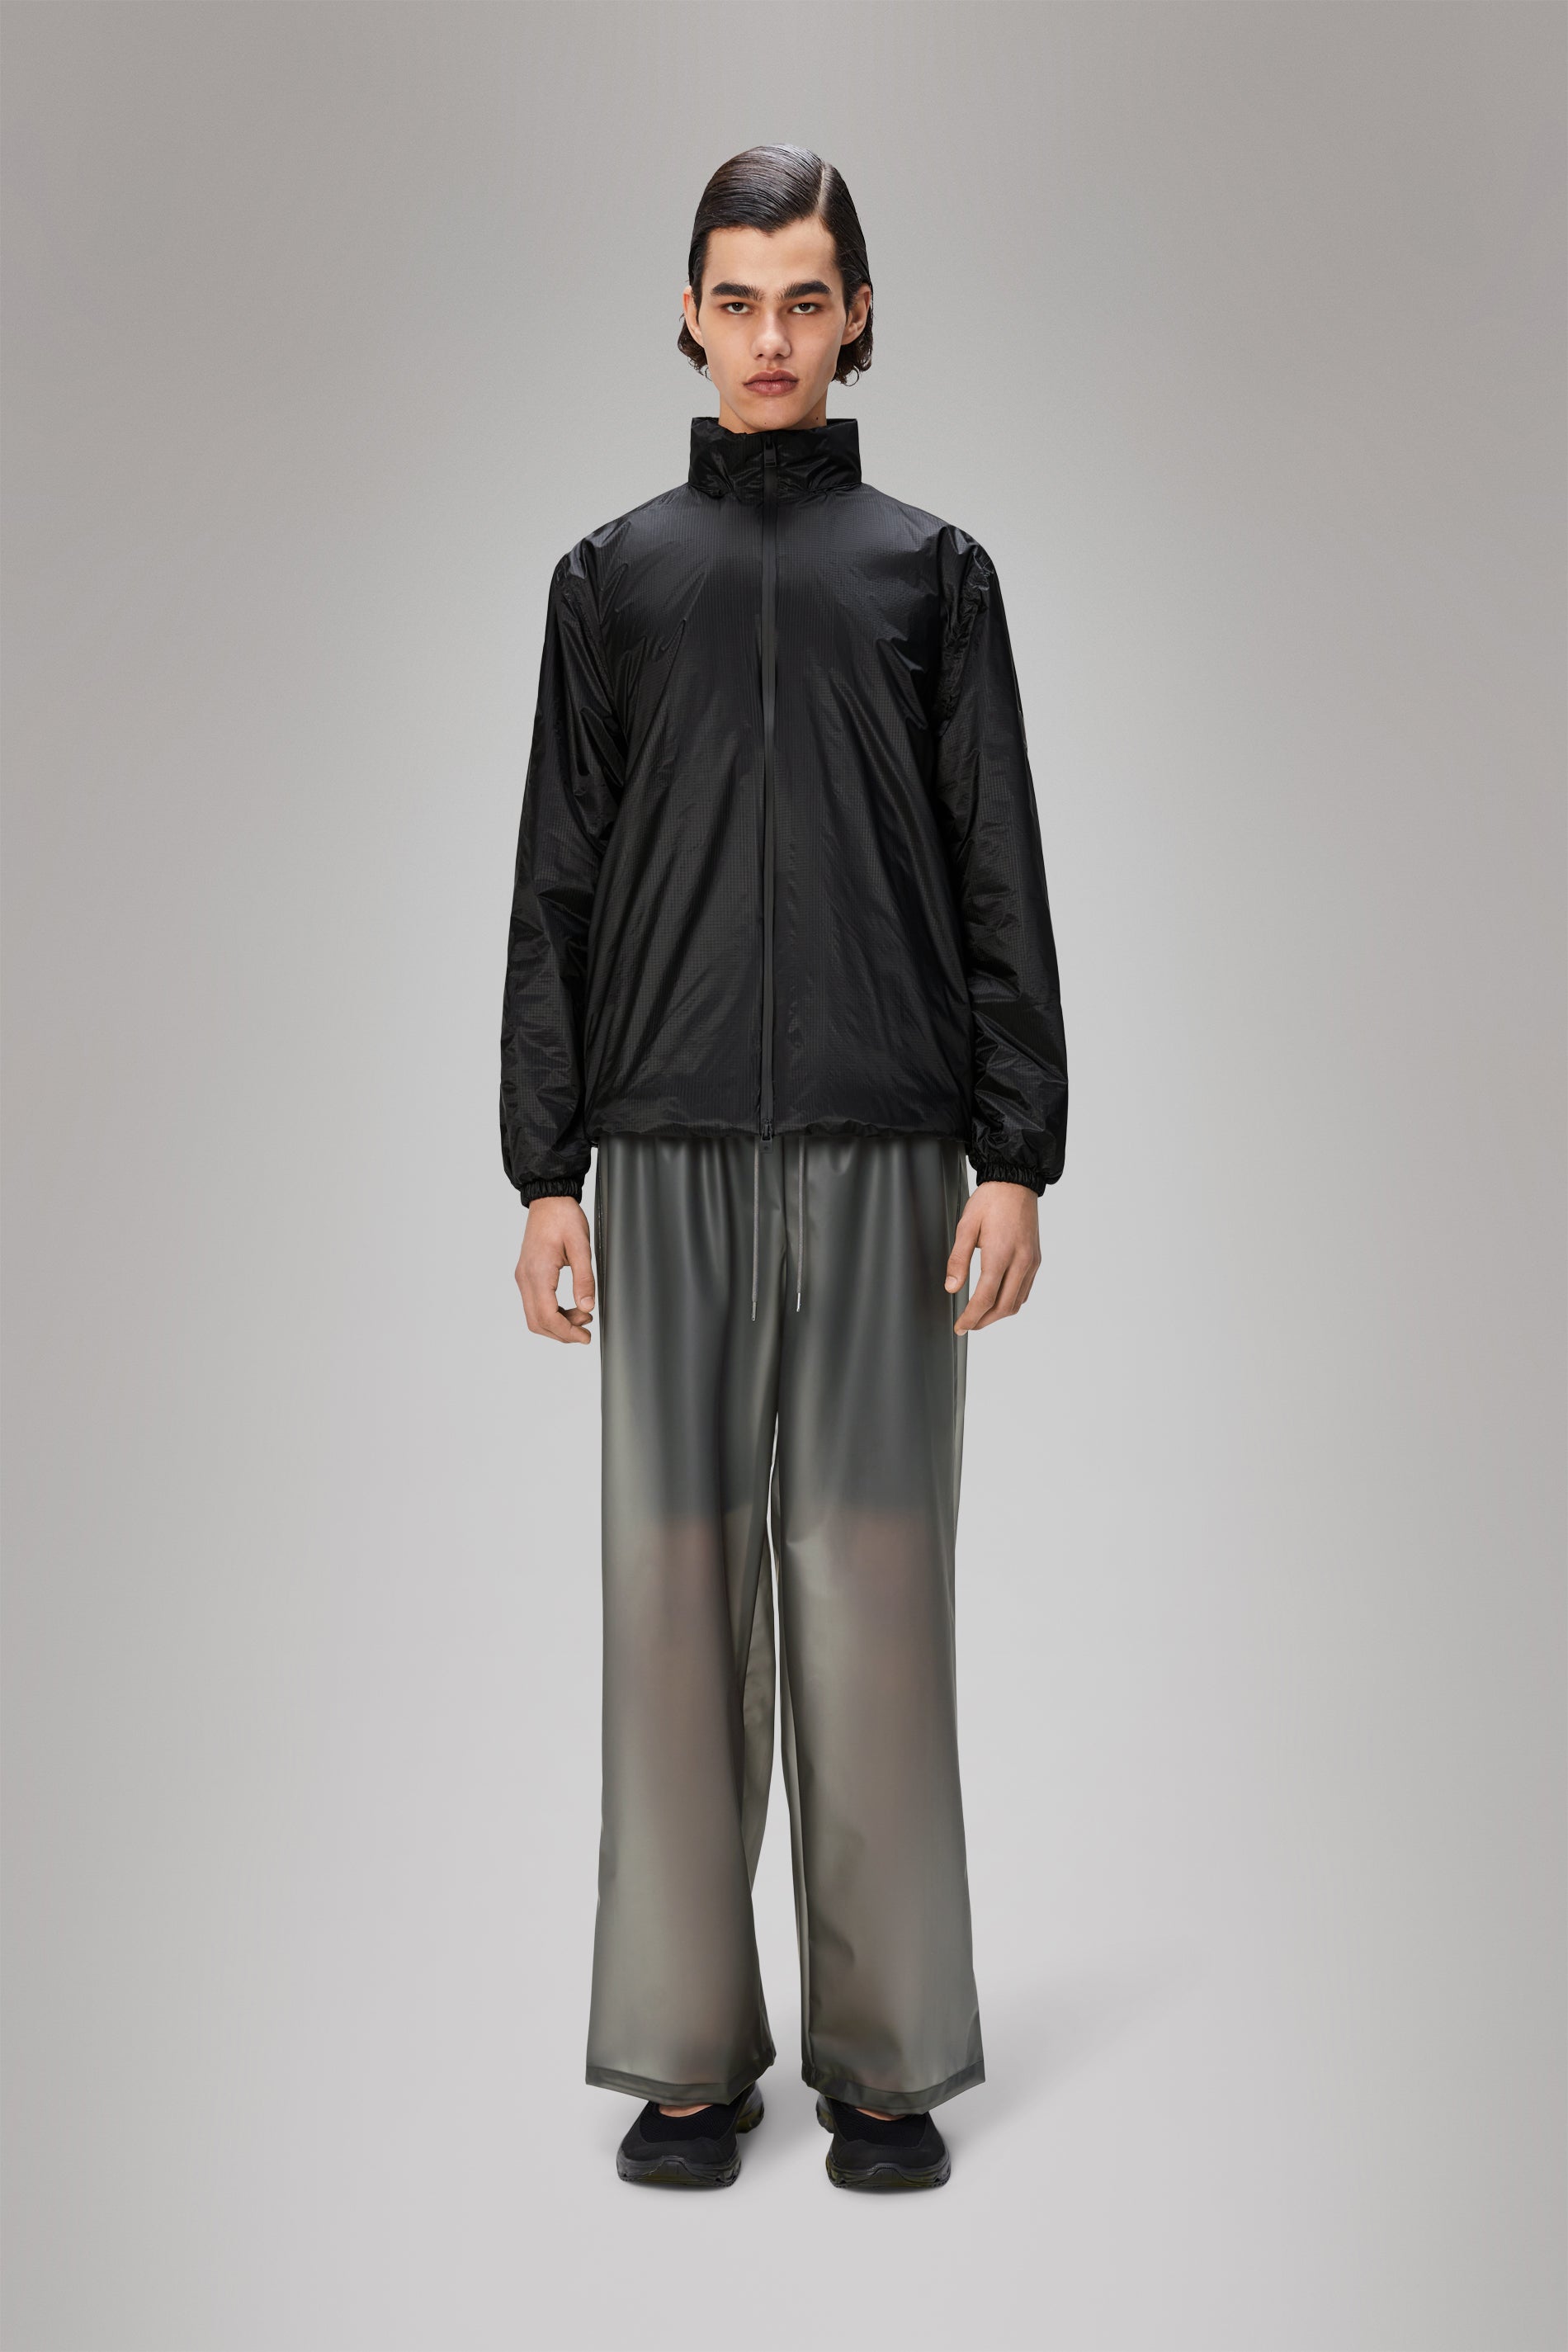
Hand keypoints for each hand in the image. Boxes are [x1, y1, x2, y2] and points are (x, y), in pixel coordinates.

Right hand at [515, 1197, 594, 1343]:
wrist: (549, 1199)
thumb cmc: (564, 1217)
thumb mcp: (581, 1246)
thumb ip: (584, 1278)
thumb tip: (587, 1307)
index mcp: (538, 1273)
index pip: (547, 1316)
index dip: (566, 1332)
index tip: (585, 1337)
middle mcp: (525, 1278)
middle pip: (537, 1322)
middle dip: (562, 1332)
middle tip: (585, 1331)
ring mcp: (523, 1277)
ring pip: (534, 1315)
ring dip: (557, 1323)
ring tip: (582, 1316)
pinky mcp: (527, 1274)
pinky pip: (534, 1303)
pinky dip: (551, 1312)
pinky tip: (570, 1307)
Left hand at [945, 1181, 1040, 1333]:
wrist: (1016, 1183)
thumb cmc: (990, 1201)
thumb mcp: (966, 1226)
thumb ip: (958, 1259)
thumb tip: (952, 1287)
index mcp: (1000, 1254)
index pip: (985, 1298)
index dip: (970, 1317)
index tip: (960, 1327)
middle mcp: (1020, 1262)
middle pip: (1003, 1307)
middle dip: (983, 1321)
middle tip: (967, 1325)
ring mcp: (1031, 1262)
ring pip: (1016, 1302)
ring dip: (998, 1314)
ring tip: (980, 1316)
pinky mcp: (1035, 1260)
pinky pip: (1025, 1290)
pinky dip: (1010, 1302)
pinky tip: (998, 1300)